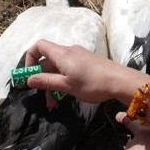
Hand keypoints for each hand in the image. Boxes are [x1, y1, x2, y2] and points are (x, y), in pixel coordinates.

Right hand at [24, 39, 147, 104]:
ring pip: (59, 68)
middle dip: (43, 80)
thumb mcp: (66, 85)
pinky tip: (68, 95)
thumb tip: (28, 79)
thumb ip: (46, 81)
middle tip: (46, 101)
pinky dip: (64, 81)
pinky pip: (69, 69)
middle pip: (48, 62)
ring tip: (56, 104)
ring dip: (54, 84)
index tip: (29, 75)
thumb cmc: (92, 83)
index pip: (38, 46)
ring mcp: (79, 56)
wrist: (120, 81)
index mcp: (61, 54)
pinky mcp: (87, 62)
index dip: (30, 58)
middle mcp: (68, 51)